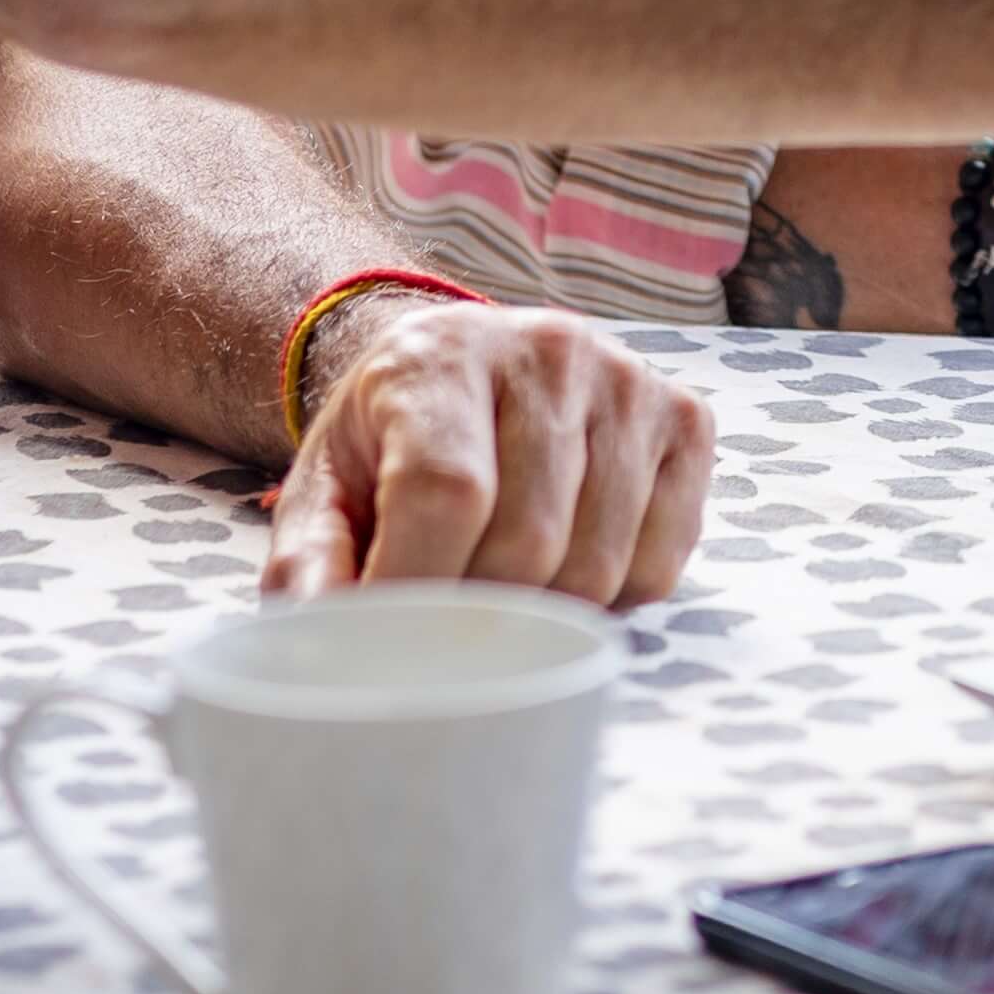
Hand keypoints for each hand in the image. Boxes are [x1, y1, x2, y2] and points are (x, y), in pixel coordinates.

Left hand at [262, 294, 715, 605]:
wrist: (463, 364)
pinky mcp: (685, 419)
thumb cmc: (391, 439)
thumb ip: (308, 565)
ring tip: (500, 588)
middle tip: (445, 622)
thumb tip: (319, 638)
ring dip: (546, 613)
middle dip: (478, 614)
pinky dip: (611, 598)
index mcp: (441, 356)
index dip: (419, 587)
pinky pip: (660, 562)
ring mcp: (627, 381)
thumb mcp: (325, 487)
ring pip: (599, 565)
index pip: (445, 491)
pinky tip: (565, 564)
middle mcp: (548, 349)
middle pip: (528, 540)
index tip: (392, 644)